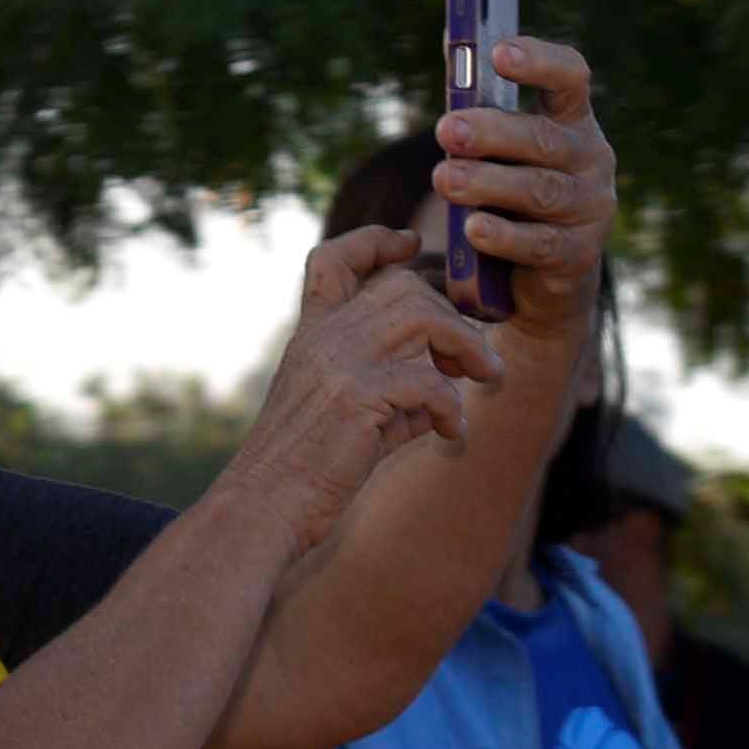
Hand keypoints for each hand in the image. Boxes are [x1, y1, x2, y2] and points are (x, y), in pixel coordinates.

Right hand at [226, 226, 503, 553]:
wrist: (263, 506)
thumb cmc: (305, 468)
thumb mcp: (341, 412)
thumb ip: (389, 386)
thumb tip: (445, 382)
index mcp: (310, 335)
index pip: (333, 260)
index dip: (375, 241)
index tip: (411, 245)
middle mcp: (323, 338)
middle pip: (404, 286)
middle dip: (453, 314)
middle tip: (475, 359)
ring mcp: (338, 364)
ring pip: (424, 317)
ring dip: (469, 347)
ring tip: (485, 379)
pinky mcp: (357, 398)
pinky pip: (431, 383)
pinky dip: (454, 408)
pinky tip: (454, 434)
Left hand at [433, 36, 615, 338]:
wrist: (541, 273)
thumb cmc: (510, 191)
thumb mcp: (499, 151)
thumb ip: (479, 111)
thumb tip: (450, 53)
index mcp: (572, 120)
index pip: (570, 78)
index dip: (539, 61)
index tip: (498, 51)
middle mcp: (591, 159)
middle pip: (543, 138)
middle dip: (492, 132)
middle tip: (445, 130)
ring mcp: (590, 208)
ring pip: (539, 190)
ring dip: (488, 183)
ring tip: (444, 178)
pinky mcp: (579, 255)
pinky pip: (540, 243)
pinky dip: (504, 235)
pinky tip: (473, 229)